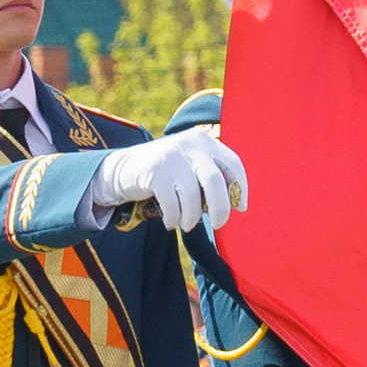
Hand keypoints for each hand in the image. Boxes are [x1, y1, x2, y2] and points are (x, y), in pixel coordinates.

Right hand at [98, 128, 248, 234]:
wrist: (125, 168)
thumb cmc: (167, 173)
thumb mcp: (191, 165)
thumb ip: (211, 177)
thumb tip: (237, 203)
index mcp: (205, 141)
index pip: (233, 163)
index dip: (240, 187)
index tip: (241, 207)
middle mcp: (190, 145)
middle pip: (215, 181)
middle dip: (221, 208)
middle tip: (219, 224)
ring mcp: (171, 156)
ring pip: (192, 197)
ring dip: (191, 218)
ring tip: (186, 225)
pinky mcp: (154, 171)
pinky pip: (172, 204)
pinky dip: (173, 218)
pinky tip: (170, 221)